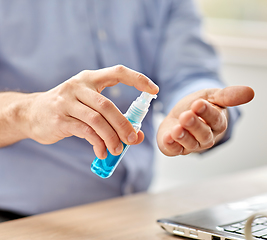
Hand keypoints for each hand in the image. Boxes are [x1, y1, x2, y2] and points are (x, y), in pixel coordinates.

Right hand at [22, 65, 158, 158]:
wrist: (30, 113)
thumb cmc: (67, 109)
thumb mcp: (89, 106)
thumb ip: (112, 118)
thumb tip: (137, 136)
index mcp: (90, 79)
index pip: (118, 72)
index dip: (138, 79)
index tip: (154, 90)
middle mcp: (78, 86)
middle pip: (107, 105)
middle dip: (124, 124)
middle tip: (134, 139)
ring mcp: (66, 102)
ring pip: (97, 120)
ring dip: (112, 137)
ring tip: (118, 150)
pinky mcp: (59, 119)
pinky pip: (85, 132)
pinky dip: (98, 144)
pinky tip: (102, 152)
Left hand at [157, 86, 253, 155]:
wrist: (181, 113)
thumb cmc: (199, 106)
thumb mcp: (212, 96)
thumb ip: (228, 95)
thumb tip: (251, 92)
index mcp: (217, 123)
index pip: (215, 119)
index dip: (207, 112)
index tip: (198, 103)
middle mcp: (206, 136)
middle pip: (203, 134)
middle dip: (194, 125)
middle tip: (186, 116)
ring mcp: (191, 144)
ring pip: (190, 144)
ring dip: (183, 136)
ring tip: (176, 128)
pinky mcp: (176, 148)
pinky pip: (174, 150)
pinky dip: (171, 145)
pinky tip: (167, 137)